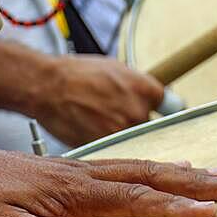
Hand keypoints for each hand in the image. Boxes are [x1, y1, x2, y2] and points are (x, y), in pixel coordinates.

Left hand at [0, 138, 216, 216]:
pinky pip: (122, 164)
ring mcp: (78, 168)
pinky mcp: (68, 169)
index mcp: (73, 192)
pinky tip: (160, 169)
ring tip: (213, 173)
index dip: (175, 206)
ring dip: (180, 170)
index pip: (135, 199)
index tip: (211, 211)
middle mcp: (83, 175)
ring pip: (139, 166)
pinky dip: (152, 165)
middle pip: (149, 174)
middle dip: (195, 181)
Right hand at [31, 56, 164, 145]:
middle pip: (150, 125)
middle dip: (136, 120)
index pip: (169, 104)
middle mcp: (138, 112)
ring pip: (131, 138)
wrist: (47, 86)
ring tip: (98, 117)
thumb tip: (152, 96)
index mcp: (145, 89)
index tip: (159, 110)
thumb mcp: (116, 68)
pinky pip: (114, 148)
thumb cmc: (77, 74)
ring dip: (120, 132)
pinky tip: (90, 126)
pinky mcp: (106, 147)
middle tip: (115, 111)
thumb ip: (138, 85)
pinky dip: (105, 140)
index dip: (158, 107)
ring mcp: (122, 132)